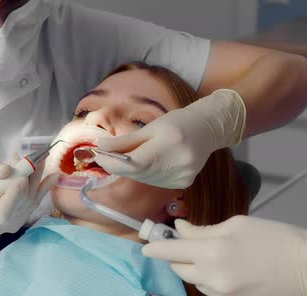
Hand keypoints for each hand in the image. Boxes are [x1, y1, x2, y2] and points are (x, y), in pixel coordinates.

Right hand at [0, 159, 56, 233]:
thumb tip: (8, 170)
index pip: (5, 209)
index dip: (15, 191)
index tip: (20, 171)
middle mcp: (2, 226)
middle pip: (22, 201)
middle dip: (29, 177)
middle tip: (36, 156)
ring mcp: (14, 223)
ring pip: (31, 199)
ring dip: (38, 178)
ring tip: (42, 158)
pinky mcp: (21, 216)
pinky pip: (34, 201)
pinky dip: (43, 187)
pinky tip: (54, 176)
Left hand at [95, 89, 245, 188]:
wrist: (207, 128)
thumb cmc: (177, 123)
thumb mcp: (151, 127)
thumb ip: (126, 141)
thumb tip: (100, 148)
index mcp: (168, 143)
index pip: (134, 163)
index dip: (113, 162)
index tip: (98, 156)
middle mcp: (177, 162)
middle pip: (138, 173)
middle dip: (119, 165)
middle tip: (107, 156)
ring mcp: (183, 176)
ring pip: (145, 179)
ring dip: (132, 171)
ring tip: (132, 157)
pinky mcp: (184, 183)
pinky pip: (156, 182)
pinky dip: (147, 175)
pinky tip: (152, 163)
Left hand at [142, 216, 306, 295]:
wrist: (305, 266)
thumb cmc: (274, 237)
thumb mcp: (236, 225)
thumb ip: (203, 230)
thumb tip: (180, 229)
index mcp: (212, 252)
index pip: (171, 251)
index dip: (156, 247)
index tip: (146, 244)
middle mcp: (211, 277)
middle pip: (178, 267)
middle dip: (176, 254)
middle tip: (184, 240)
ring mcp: (221, 292)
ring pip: (192, 279)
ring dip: (191, 265)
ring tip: (208, 251)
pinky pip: (207, 288)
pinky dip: (205, 276)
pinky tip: (220, 264)